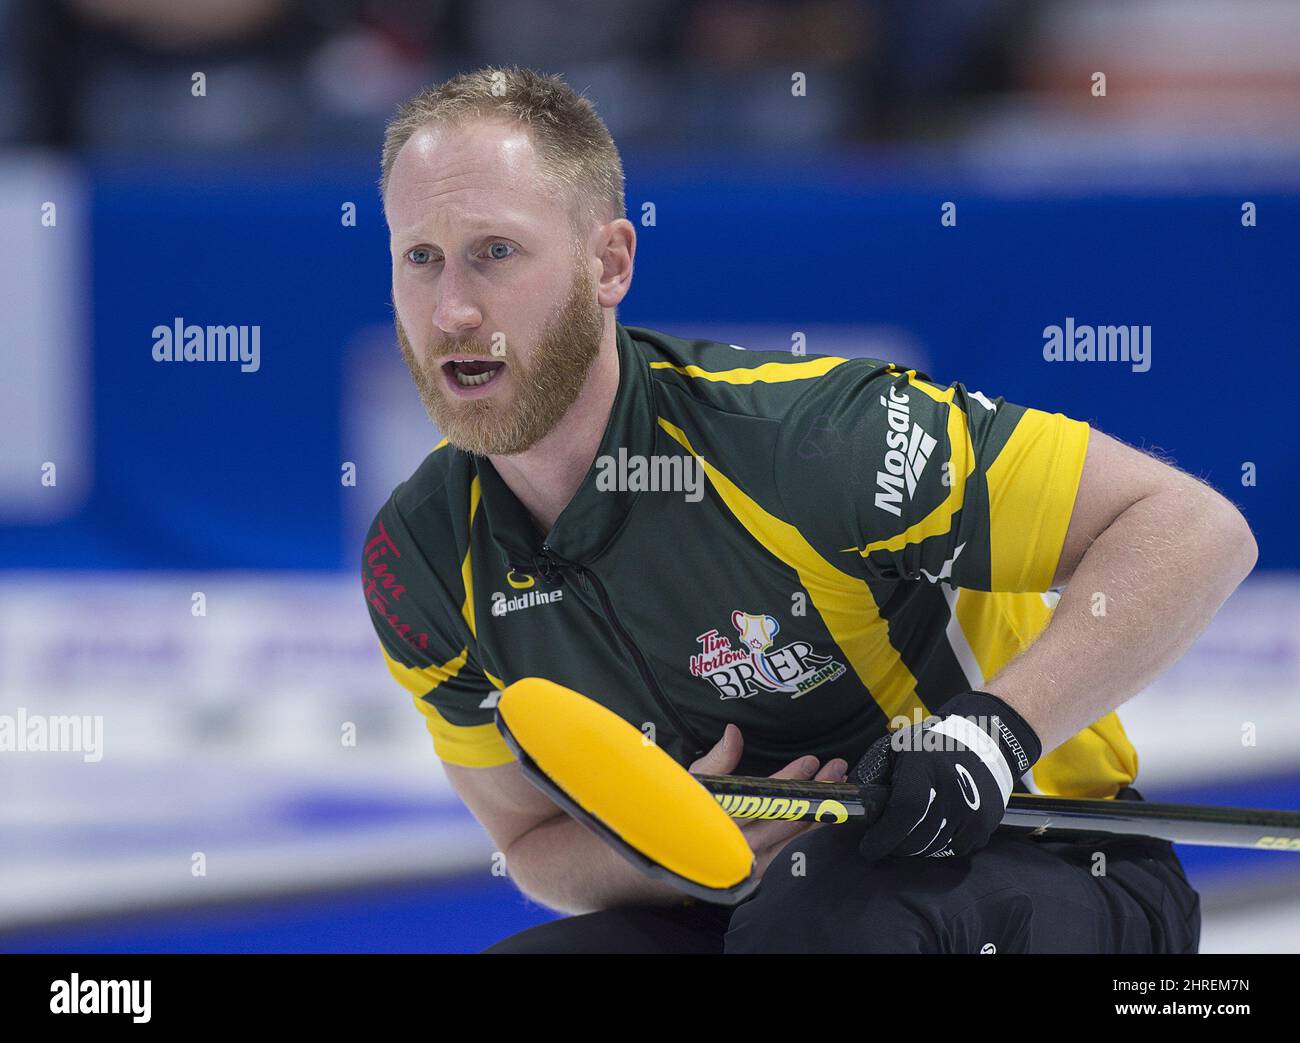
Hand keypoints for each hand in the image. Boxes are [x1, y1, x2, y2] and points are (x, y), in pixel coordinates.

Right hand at [690, 724, 847, 879]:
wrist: (682, 856)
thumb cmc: (690, 811)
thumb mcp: (697, 781)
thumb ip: (718, 759)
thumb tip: (734, 732)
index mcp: (724, 819)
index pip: (765, 796)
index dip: (789, 778)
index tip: (810, 762)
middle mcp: (742, 844)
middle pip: (788, 816)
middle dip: (816, 790)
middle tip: (836, 769)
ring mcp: (756, 861)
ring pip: (797, 835)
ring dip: (822, 808)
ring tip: (838, 785)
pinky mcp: (765, 871)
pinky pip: (796, 849)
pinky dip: (814, 829)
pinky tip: (828, 813)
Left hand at [852, 691, 1041, 860]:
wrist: (981, 744)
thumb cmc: (927, 748)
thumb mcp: (894, 750)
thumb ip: (871, 777)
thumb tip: (848, 809)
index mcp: (924, 765)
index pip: (904, 810)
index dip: (884, 836)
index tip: (868, 848)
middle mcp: (951, 787)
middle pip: (917, 837)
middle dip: (895, 845)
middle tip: (885, 841)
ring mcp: (972, 808)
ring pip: (934, 848)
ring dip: (916, 847)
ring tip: (909, 833)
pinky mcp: (984, 824)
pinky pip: (954, 850)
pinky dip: (940, 846)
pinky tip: (935, 828)